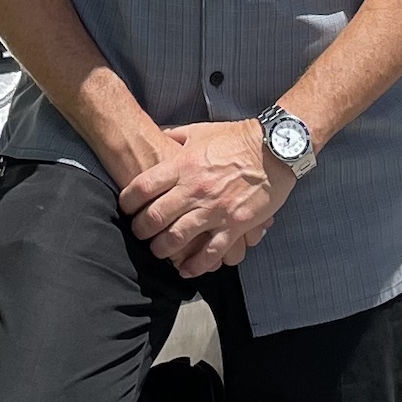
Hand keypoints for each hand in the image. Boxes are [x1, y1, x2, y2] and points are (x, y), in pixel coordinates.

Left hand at [117, 121, 289, 275]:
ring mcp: (215, 210)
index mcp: (184, 165)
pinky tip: (186, 270)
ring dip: (162, 250)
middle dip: (141, 230)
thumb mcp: (201, 131)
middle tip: (140, 233)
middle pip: (155, 217)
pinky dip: (195, 265)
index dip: (128, 201)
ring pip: (177, 239)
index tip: (127, 207)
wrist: (274, 148)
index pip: (143, 188)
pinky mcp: (235, 226)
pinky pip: (210, 253)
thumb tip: (158, 135)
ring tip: (159, 251)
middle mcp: (195, 189)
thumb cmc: (236, 138)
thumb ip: (176, 136)